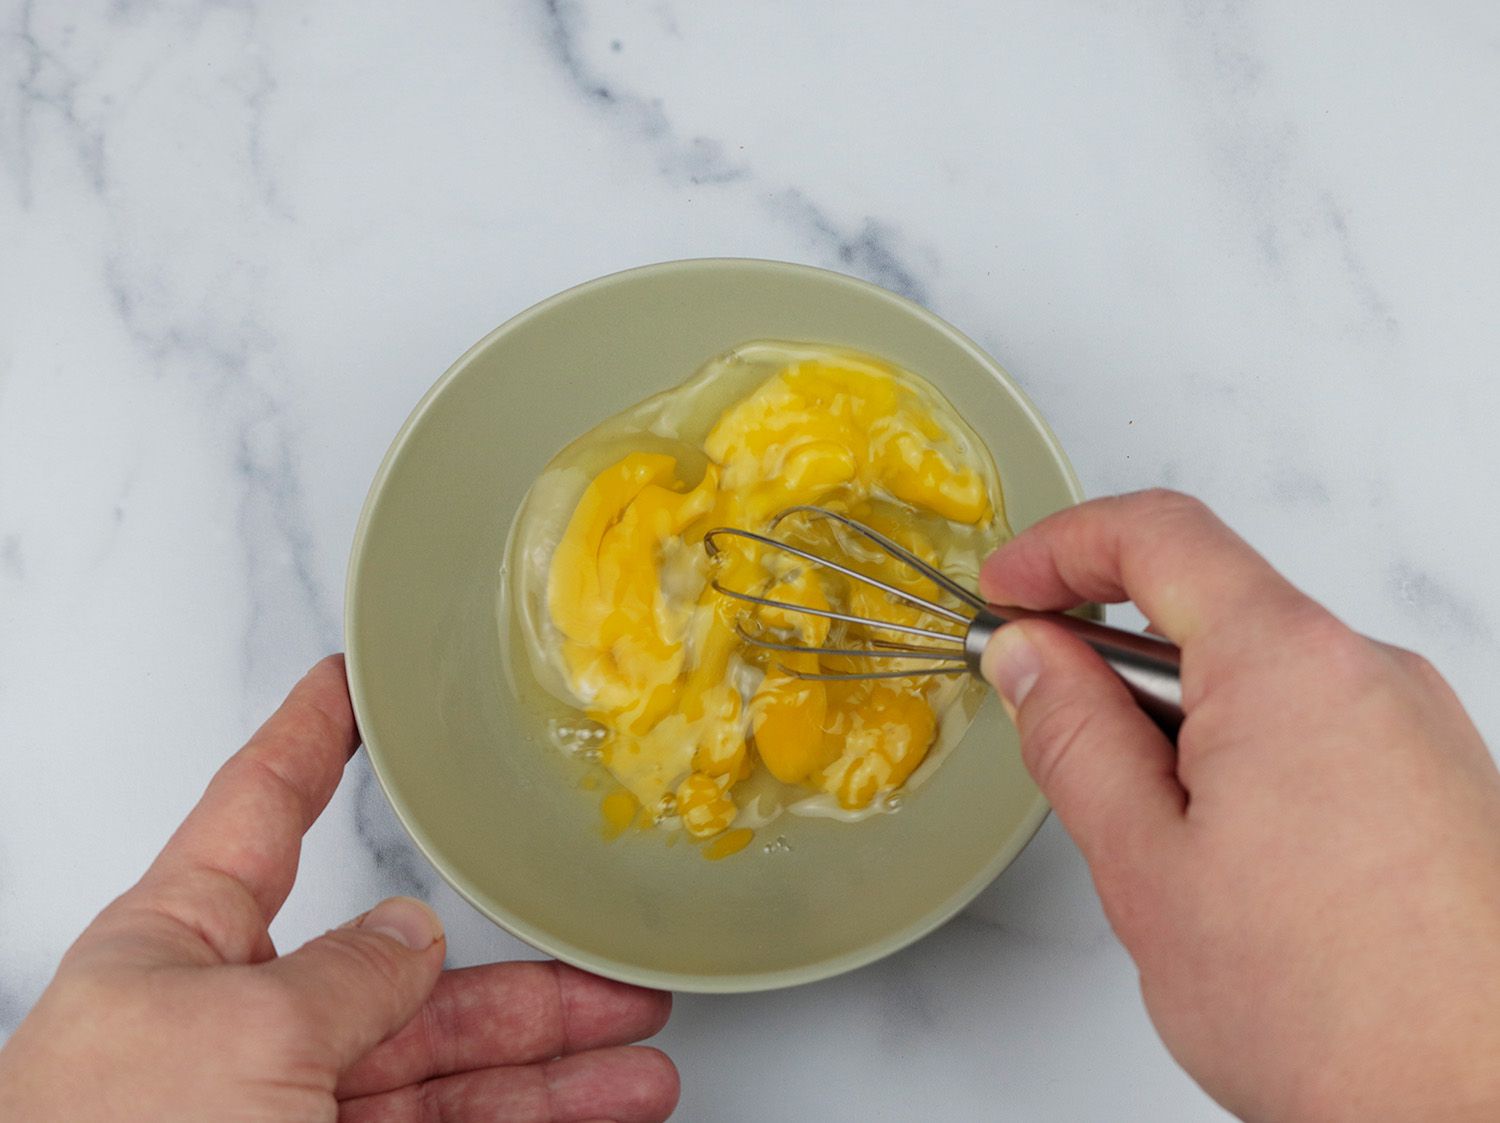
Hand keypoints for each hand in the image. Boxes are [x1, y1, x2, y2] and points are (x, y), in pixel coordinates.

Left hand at [0, 656, 679, 1121]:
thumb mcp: (235, 1039)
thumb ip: (341, 979)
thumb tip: (410, 936)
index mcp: (174, 955)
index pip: (258, 811)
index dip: (309, 737)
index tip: (345, 685)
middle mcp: (232, 1030)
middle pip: (397, 967)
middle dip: (515, 962)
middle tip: (601, 954)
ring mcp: (283, 1114)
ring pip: (442, 1065)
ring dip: (549, 1057)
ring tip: (637, 1049)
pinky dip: (534, 1121)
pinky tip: (596, 1109)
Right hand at [979, 490, 1499, 1121]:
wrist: (1481, 1114)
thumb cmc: (1333, 1012)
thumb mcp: (1143, 865)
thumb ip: (1073, 734)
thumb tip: (1032, 657)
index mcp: (1290, 666)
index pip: (1159, 534)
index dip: (1060, 547)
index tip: (1010, 588)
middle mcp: (1372, 673)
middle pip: (1212, 608)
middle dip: (1118, 661)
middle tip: (1056, 733)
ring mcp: (1422, 725)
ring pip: (1264, 675)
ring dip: (1185, 723)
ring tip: (1166, 845)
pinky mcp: (1446, 779)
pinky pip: (1321, 725)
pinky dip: (1251, 757)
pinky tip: (1239, 866)